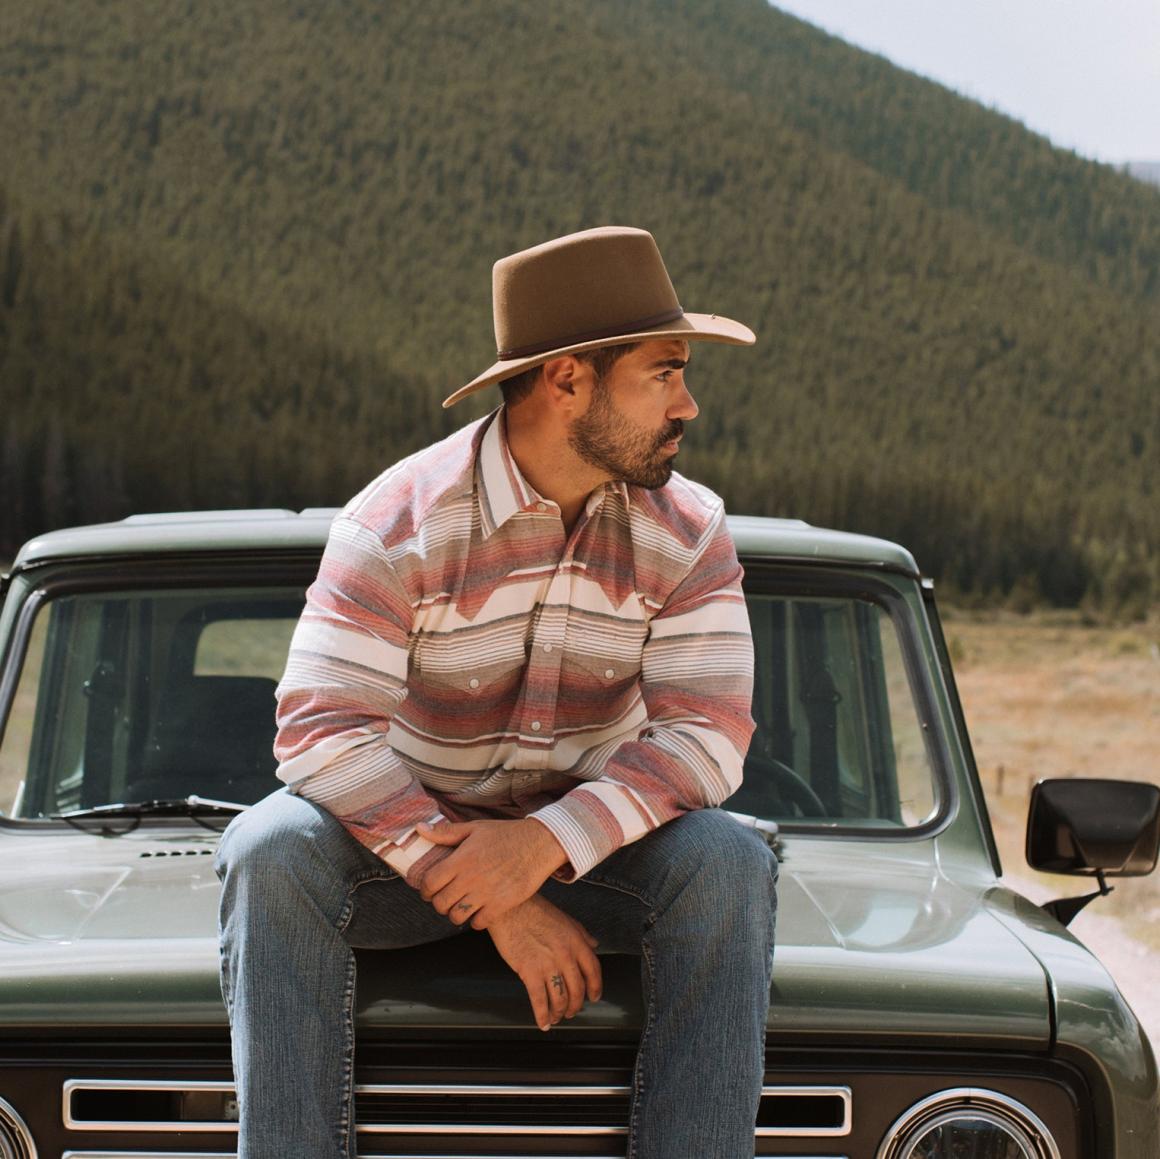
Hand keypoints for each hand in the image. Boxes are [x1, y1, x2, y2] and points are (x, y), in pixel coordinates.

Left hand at [417, 818, 568, 928]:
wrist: (539, 843)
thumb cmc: (506, 834)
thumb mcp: (475, 828)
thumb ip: (446, 832)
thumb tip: (419, 829)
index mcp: (461, 859)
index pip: (430, 883)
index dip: (425, 890)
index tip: (429, 890)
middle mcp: (471, 878)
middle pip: (440, 903)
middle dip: (439, 903)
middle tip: (445, 898)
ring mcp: (486, 893)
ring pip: (457, 916)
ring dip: (455, 914)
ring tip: (460, 906)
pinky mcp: (502, 904)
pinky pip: (478, 923)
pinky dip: (475, 920)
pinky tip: (478, 911)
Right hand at [487, 896, 601, 1030]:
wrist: (509, 907)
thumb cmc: (534, 910)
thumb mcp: (564, 918)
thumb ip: (582, 934)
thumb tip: (594, 945)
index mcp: (576, 941)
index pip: (593, 970)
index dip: (595, 987)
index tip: (594, 997)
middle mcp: (566, 955)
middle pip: (577, 990)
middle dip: (575, 1005)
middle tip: (571, 1012)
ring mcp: (548, 964)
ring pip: (560, 998)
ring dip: (559, 1013)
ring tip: (556, 1017)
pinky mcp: (529, 972)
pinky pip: (539, 1001)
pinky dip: (542, 1016)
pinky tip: (543, 1023)